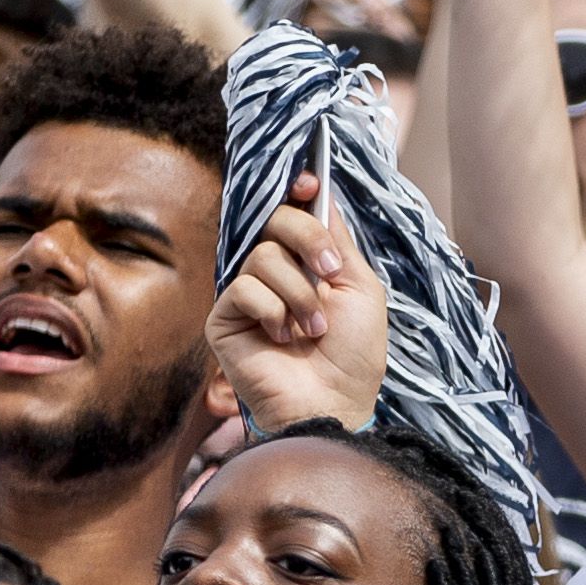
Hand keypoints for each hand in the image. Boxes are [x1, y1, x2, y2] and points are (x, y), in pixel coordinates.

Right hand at [209, 167, 388, 434]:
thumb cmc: (353, 354)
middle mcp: (276, 273)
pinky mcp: (225, 319)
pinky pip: (243, 288)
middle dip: (307, 239)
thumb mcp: (360, 288)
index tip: (309, 182)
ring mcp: (249, 295)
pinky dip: (272, 311)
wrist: (334, 402)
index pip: (293, 212)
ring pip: (263, 256)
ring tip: (312, 327)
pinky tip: (283, 338)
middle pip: (275, 220)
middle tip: (329, 273)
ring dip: (298, 292)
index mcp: (308, 263)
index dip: (297, 190)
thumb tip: (320, 194)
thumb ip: (337, 242)